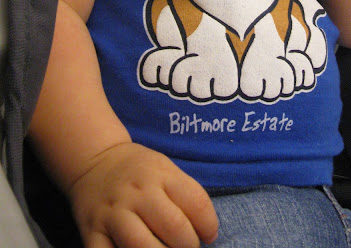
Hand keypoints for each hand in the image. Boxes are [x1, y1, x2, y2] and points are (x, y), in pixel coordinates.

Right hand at [69, 142, 217, 247]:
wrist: (95, 160)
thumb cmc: (139, 170)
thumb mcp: (165, 169)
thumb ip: (184, 194)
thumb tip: (205, 232)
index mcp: (160, 174)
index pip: (196, 202)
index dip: (209, 225)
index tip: (208, 235)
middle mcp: (137, 193)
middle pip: (174, 227)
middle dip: (189, 245)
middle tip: (187, 247)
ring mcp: (113, 214)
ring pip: (142, 247)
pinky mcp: (92, 232)